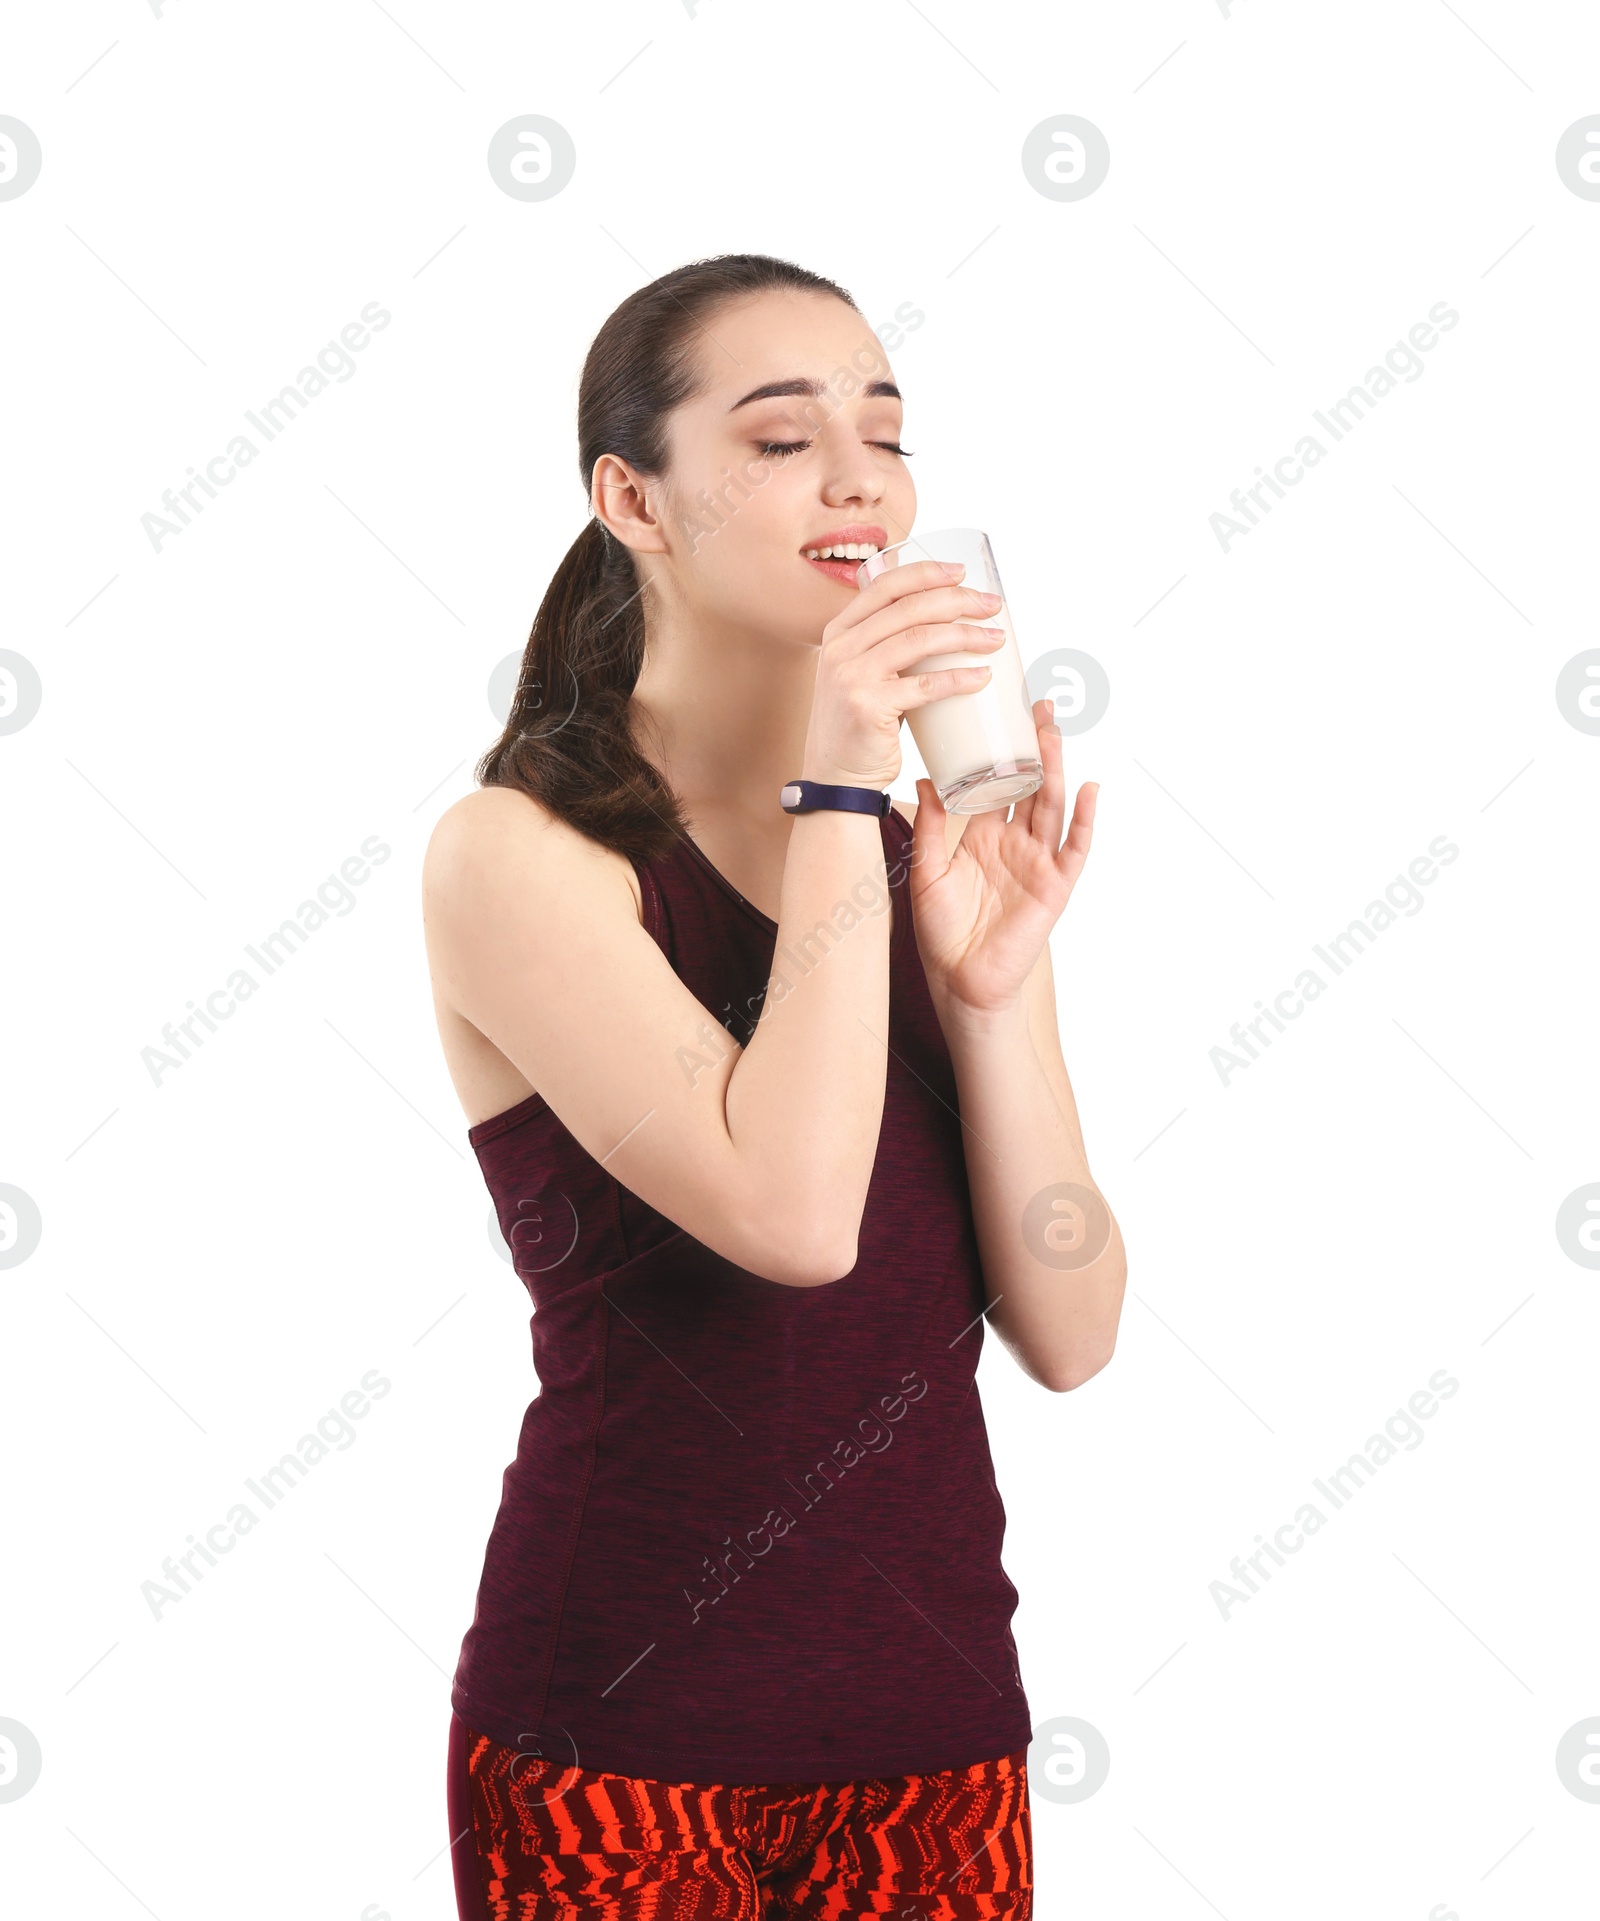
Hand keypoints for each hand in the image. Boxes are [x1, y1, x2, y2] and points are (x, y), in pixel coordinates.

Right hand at [800, 560, 1007, 789]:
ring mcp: (852, 676)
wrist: (834, 778)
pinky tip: (983, 677)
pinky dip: (960, 678)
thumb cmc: (858, 726)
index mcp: (839, 631)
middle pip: (909, 607)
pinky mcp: (869, 708)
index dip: (927, 573)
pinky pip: (925, 685)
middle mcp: (840, 647)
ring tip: (996, 639)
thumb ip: (882, 646)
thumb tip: (940, 621)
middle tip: (991, 606)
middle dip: (958, 600)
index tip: (962, 574)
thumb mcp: (858, 674)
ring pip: (920, 639)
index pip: (885, 585)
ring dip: (966, 635)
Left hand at [903, 699, 1097, 1020]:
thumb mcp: (927, 872)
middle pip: (1031, 784)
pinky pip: (1074, 848)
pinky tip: (1089, 789)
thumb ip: (930, 827)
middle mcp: (1015, 843)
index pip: (998, 783)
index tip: (1000, 712)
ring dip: (1056, 768)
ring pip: (1052, 805)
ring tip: (1054, 731)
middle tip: (1037, 705)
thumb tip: (925, 776)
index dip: (1002, 751)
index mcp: (984, 836)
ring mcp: (1038, 862)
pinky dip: (1083, 819)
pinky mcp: (1054, 885)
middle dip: (1035, 746)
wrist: (960, 982)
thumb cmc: (942, 932)